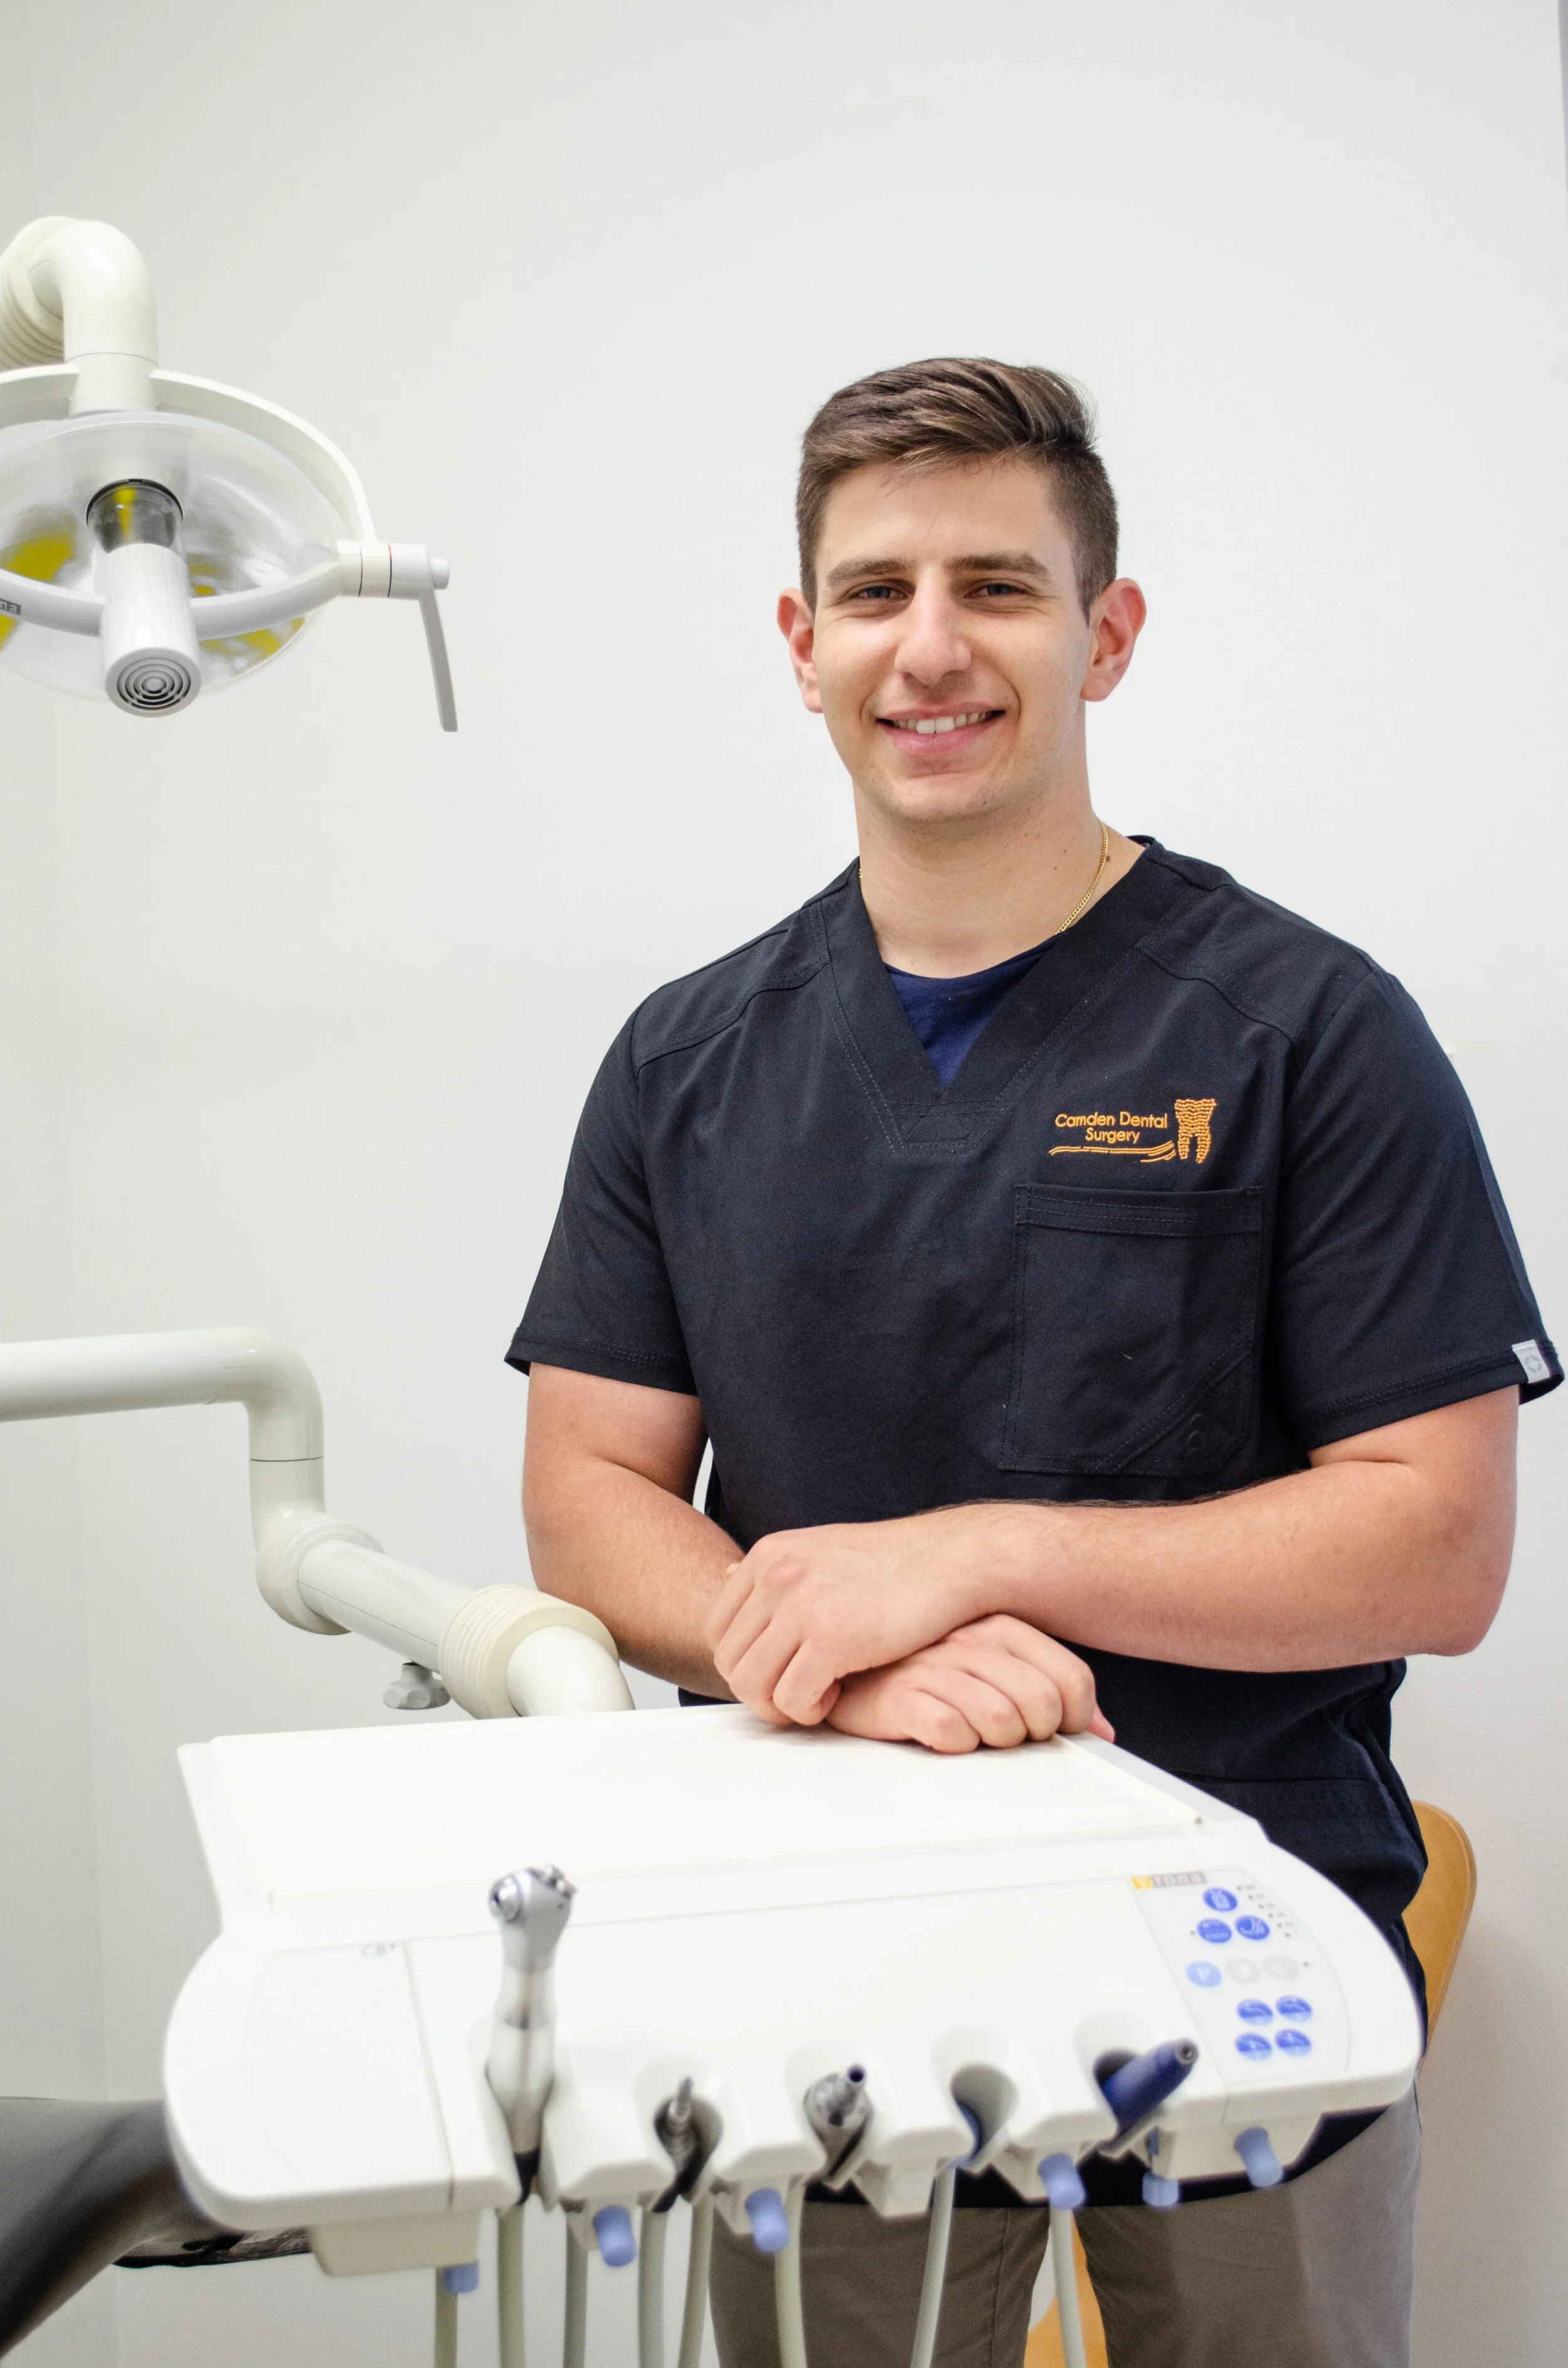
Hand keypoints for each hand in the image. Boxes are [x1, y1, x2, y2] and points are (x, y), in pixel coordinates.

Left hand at [707, 1508, 1009, 1724]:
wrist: (955, 1560)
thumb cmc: (897, 1565)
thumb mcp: (822, 1551)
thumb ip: (778, 1572)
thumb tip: (724, 1580)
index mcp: (770, 1554)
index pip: (718, 1627)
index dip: (743, 1662)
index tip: (779, 1673)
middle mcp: (776, 1574)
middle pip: (729, 1660)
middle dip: (759, 1690)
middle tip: (798, 1695)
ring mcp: (801, 1604)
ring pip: (752, 1684)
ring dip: (781, 1705)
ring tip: (818, 1697)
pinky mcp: (831, 1637)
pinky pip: (792, 1698)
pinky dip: (810, 1710)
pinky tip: (838, 1695)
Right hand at [824, 1616, 1114, 1753]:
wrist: (850, 1664)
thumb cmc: (925, 1667)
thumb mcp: (993, 1663)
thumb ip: (1048, 1687)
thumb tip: (1104, 1733)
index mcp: (999, 1625)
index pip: (1072, 1678)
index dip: (1077, 1719)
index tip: (1060, 1731)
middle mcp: (969, 1639)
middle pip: (1041, 1705)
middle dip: (1035, 1735)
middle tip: (1013, 1736)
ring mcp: (933, 1665)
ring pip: (1001, 1722)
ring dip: (995, 1742)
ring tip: (975, 1733)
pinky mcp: (900, 1695)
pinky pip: (952, 1733)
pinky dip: (956, 1744)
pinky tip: (944, 1734)